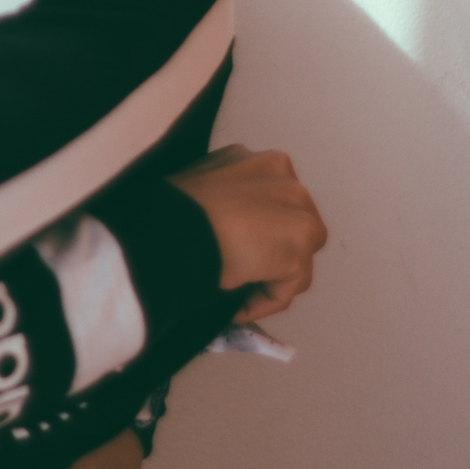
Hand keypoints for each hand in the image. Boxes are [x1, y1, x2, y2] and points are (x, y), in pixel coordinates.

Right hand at [167, 144, 326, 322]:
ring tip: (237, 296)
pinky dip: (263, 302)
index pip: (274, 203)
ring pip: (296, 259)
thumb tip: (224, 230)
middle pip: (292, 228)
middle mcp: (285, 177)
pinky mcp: (298, 247)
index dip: (257, 234)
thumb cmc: (171, 212)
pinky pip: (287, 288)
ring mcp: (298, 210)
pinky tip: (236, 307)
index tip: (235, 253)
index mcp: (259, 161)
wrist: (171, 226)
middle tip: (240, 276)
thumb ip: (225, 199)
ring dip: (268, 280)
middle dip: (271, 253)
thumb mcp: (200, 186)